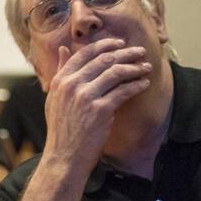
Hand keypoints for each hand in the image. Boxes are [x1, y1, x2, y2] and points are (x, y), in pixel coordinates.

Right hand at [43, 38, 151, 174]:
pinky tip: (144, 83)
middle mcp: (72, 85)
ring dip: (134, 67)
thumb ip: (60, 71)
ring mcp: (86, 97)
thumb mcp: (54, 97)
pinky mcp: (100, 110)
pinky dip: (136, 85)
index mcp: (60, 80)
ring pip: (115, 73)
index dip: (105, 45)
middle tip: (139, 51)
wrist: (64, 156)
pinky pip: (123, 91)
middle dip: (125, 53)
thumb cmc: (61, 129)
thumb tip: (64, 48)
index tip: (119, 43)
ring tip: (146, 66)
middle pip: (104, 60)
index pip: (85, 53)